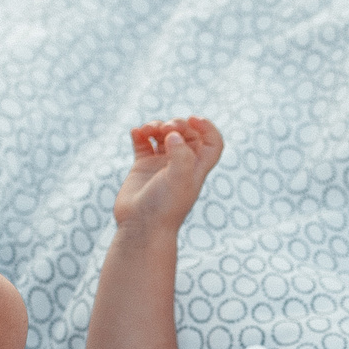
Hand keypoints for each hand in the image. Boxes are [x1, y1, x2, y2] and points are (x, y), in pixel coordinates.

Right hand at [112, 117, 224, 233]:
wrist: (141, 227)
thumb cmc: (164, 208)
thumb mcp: (180, 180)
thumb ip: (181, 154)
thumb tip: (172, 134)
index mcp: (196, 168)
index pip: (211, 143)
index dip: (207, 127)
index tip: (194, 120)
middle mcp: (180, 165)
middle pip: (186, 134)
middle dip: (177, 124)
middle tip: (166, 128)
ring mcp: (161, 165)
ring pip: (163, 135)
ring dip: (157, 125)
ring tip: (148, 129)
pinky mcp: (142, 167)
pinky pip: (143, 142)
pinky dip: (140, 133)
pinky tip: (136, 133)